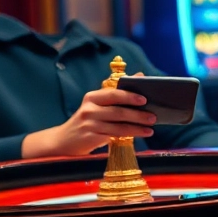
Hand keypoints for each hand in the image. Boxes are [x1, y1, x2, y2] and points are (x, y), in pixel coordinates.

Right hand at [22, 83, 156, 157]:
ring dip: (137, 127)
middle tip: (153, 116)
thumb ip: (117, 93)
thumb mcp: (98, 105)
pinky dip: (130, 135)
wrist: (64, 141)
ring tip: (151, 128)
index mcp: (92, 97)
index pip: (113, 93)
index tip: (145, 98)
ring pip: (118, 125)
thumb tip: (139, 75)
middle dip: (138, 114)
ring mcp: (89, 124)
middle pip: (118, 110)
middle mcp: (89, 109)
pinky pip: (114, 135)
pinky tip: (141, 134)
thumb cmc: (88, 121)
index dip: (129, 95)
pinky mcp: (90, 138)